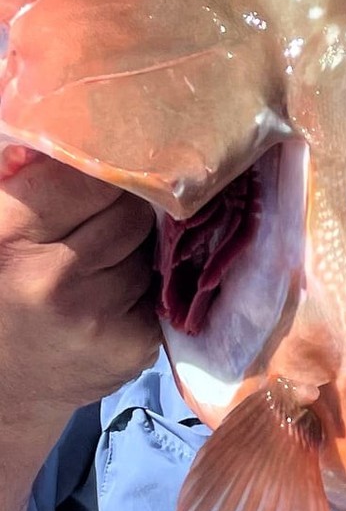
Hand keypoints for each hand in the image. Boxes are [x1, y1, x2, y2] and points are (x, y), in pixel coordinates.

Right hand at [0, 152, 158, 452]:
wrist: (2, 387)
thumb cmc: (1, 287)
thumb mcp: (0, 226)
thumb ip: (31, 177)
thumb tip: (88, 122)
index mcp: (8, 233)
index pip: (91, 176)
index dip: (108, 170)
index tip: (113, 171)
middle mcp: (52, 276)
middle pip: (132, 211)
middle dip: (130, 209)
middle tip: (108, 219)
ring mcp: (97, 315)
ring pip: (152, 250)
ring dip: (140, 250)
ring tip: (102, 265)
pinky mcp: (133, 345)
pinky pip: (164, 291)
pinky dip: (151, 288)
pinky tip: (116, 300)